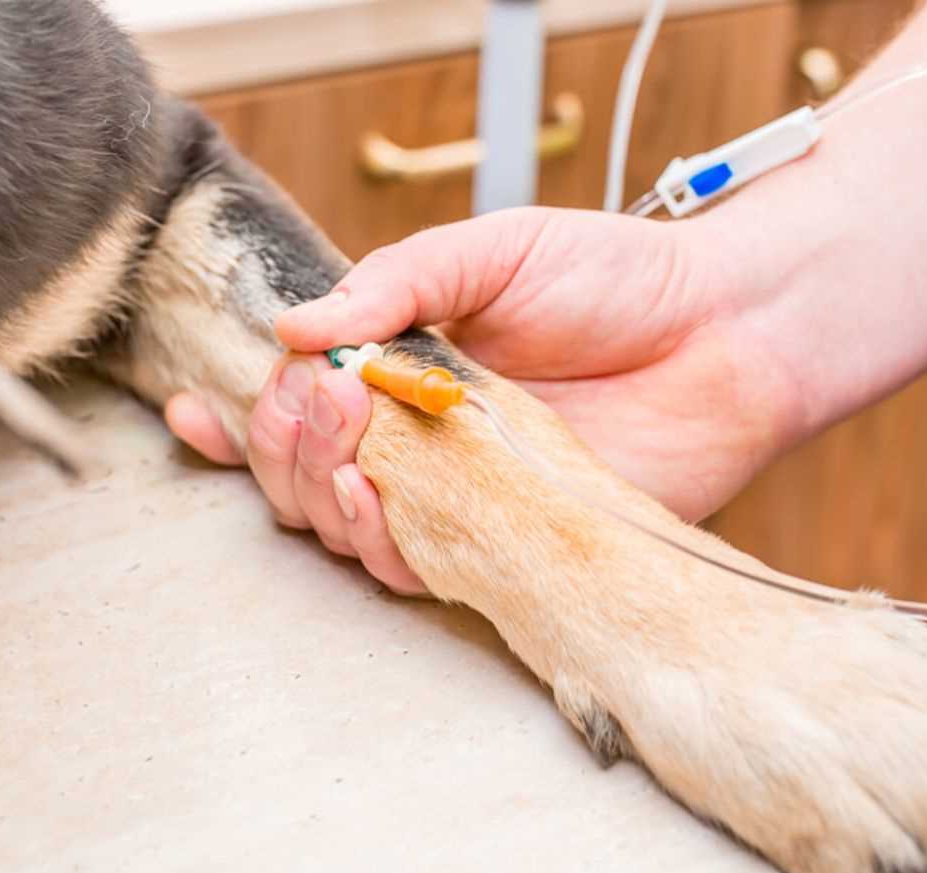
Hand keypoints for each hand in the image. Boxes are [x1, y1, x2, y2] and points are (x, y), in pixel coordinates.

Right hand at [167, 205, 804, 589]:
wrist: (725, 331)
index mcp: (405, 372)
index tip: (200, 408)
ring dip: (321, 498)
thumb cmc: (618, 279)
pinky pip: (422, 566)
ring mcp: (463, 496)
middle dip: (284, 449)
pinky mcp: (509, 541)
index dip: (242, 418)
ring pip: (349, 530)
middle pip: (307, 477)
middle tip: (311, 403)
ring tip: (344, 449)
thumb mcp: (496, 251)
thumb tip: (298, 325)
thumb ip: (398, 282)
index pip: (302, 407)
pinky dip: (383, 546)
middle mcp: (422, 441)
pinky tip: (375, 503)